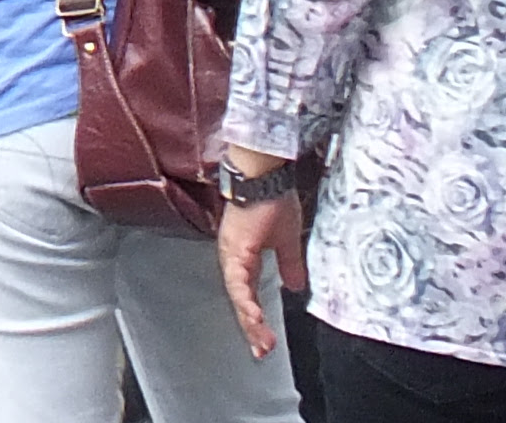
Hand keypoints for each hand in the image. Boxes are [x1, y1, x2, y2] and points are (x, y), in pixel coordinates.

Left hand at [220, 189, 303, 357]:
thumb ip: (289, 264)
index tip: (265, 344)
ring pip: (236, 294)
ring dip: (248, 319)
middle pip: (240, 301)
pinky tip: (252, 315)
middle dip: (251, 329)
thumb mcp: (287, 240)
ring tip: (260, 341)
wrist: (265, 175)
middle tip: (261, 352)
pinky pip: (237, 279)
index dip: (255, 320)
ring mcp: (231, 252)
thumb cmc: (272, 199)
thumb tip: (295, 285)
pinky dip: (244, 298)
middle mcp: (233, 258)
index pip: (248, 296)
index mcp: (244, 258)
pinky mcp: (234, 246)